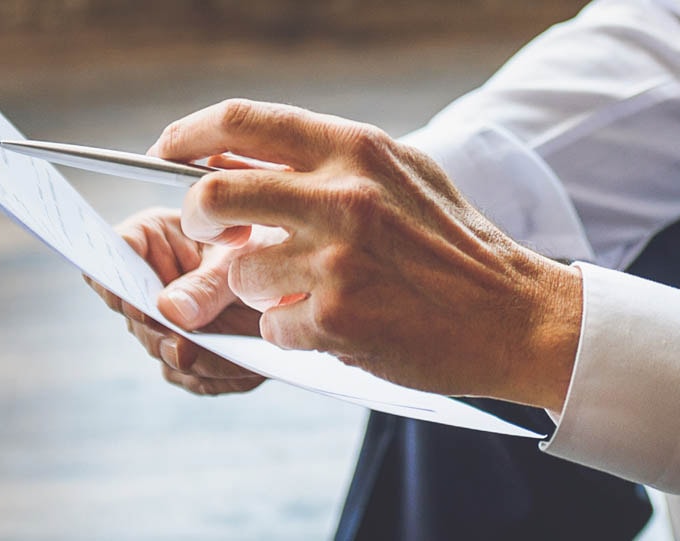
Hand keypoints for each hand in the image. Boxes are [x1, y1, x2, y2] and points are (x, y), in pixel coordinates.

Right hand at [86, 207, 266, 395]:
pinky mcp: (192, 352)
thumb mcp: (243, 254)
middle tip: (185, 350)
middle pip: (135, 314)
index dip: (117, 281)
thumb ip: (208, 283)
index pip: (116, 252)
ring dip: (195, 363)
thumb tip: (170, 312)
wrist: (296, 271)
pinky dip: (220, 377)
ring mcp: (168, 321)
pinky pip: (196, 376)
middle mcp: (151, 283)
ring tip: (232, 360)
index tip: (139, 307)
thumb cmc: (266, 245)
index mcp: (152, 239)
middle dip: (162, 336)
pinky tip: (248, 369)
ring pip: (164, 351)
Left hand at [149, 99, 582, 410]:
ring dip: (258, 287)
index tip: (165, 154)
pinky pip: (273, 326)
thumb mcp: (402, 175)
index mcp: (355, 149)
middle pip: (212, 196)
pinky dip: (291, 330)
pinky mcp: (338, 318)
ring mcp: (337, 260)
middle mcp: (342, 196)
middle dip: (194, 218)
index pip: (241, 121)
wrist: (514, 313)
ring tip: (304, 290)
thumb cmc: (457, 243)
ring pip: (238, 273)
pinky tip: (334, 324)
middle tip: (206, 234)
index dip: (187, 135)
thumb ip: (329, 161)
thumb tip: (243, 158)